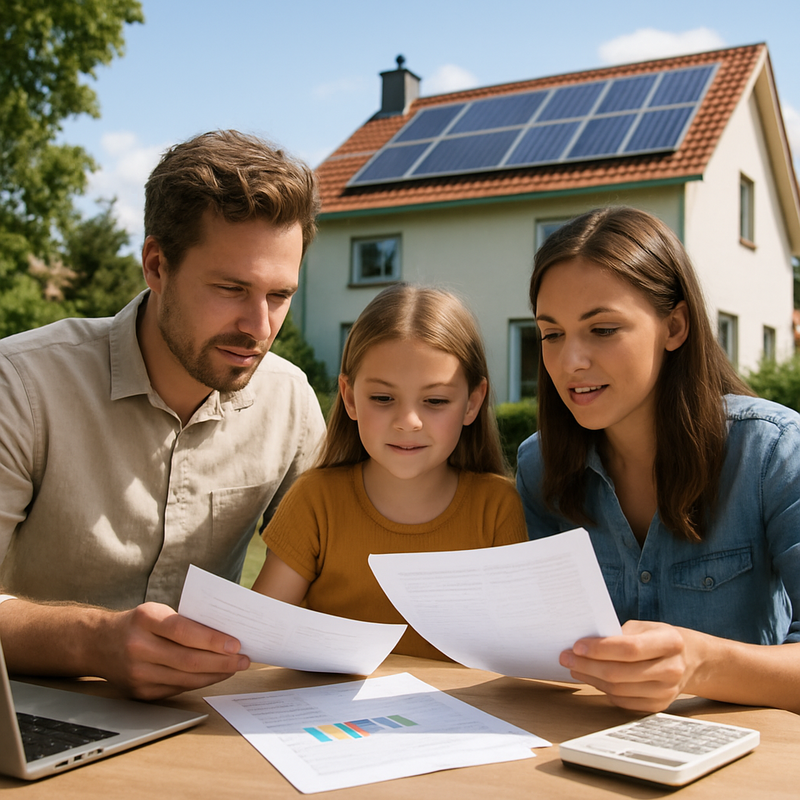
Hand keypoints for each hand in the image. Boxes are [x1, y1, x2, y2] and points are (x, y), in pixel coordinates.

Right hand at [97, 603, 249, 699]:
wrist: (98, 643)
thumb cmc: (139, 623)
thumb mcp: (157, 612)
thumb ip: (185, 621)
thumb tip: (225, 634)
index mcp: (145, 619)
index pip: (184, 631)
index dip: (212, 640)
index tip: (236, 644)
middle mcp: (138, 647)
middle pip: (188, 659)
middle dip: (222, 662)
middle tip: (245, 659)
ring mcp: (138, 673)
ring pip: (186, 678)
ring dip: (216, 674)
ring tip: (235, 667)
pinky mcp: (140, 692)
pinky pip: (177, 689)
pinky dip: (200, 682)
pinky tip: (215, 675)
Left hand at [559, 620, 695, 711]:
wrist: (688, 659)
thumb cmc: (657, 638)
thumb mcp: (643, 627)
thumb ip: (618, 633)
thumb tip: (583, 642)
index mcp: (670, 642)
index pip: (630, 648)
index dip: (600, 649)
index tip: (576, 645)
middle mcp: (672, 669)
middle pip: (620, 672)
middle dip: (587, 665)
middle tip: (566, 658)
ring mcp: (667, 691)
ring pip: (619, 689)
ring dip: (591, 678)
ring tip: (574, 667)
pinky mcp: (658, 706)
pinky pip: (623, 701)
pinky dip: (603, 690)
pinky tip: (591, 678)